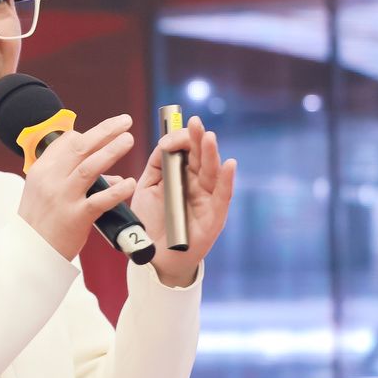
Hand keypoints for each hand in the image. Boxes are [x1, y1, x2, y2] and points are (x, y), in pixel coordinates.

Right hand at [17, 115, 137, 259]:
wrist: (31, 251)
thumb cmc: (41, 221)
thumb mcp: (47, 192)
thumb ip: (74, 179)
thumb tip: (110, 176)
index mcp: (42, 170)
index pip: (66, 142)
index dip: (89, 134)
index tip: (107, 130)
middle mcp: (51, 179)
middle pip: (80, 147)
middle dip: (104, 131)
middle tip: (125, 121)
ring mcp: (63, 197)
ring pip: (89, 167)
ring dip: (111, 151)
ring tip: (129, 140)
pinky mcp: (75, 217)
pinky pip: (99, 200)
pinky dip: (116, 191)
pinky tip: (129, 183)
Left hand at [129, 115, 236, 286]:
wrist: (152, 256)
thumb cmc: (151, 221)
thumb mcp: (148, 187)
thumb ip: (157, 164)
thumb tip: (166, 141)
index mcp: (181, 175)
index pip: (186, 150)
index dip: (179, 139)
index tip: (167, 136)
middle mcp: (197, 184)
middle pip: (200, 157)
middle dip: (197, 139)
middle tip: (194, 122)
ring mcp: (207, 199)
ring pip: (212, 172)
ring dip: (211, 154)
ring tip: (209, 137)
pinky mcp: (214, 217)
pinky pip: (222, 196)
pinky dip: (226, 180)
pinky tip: (229, 164)